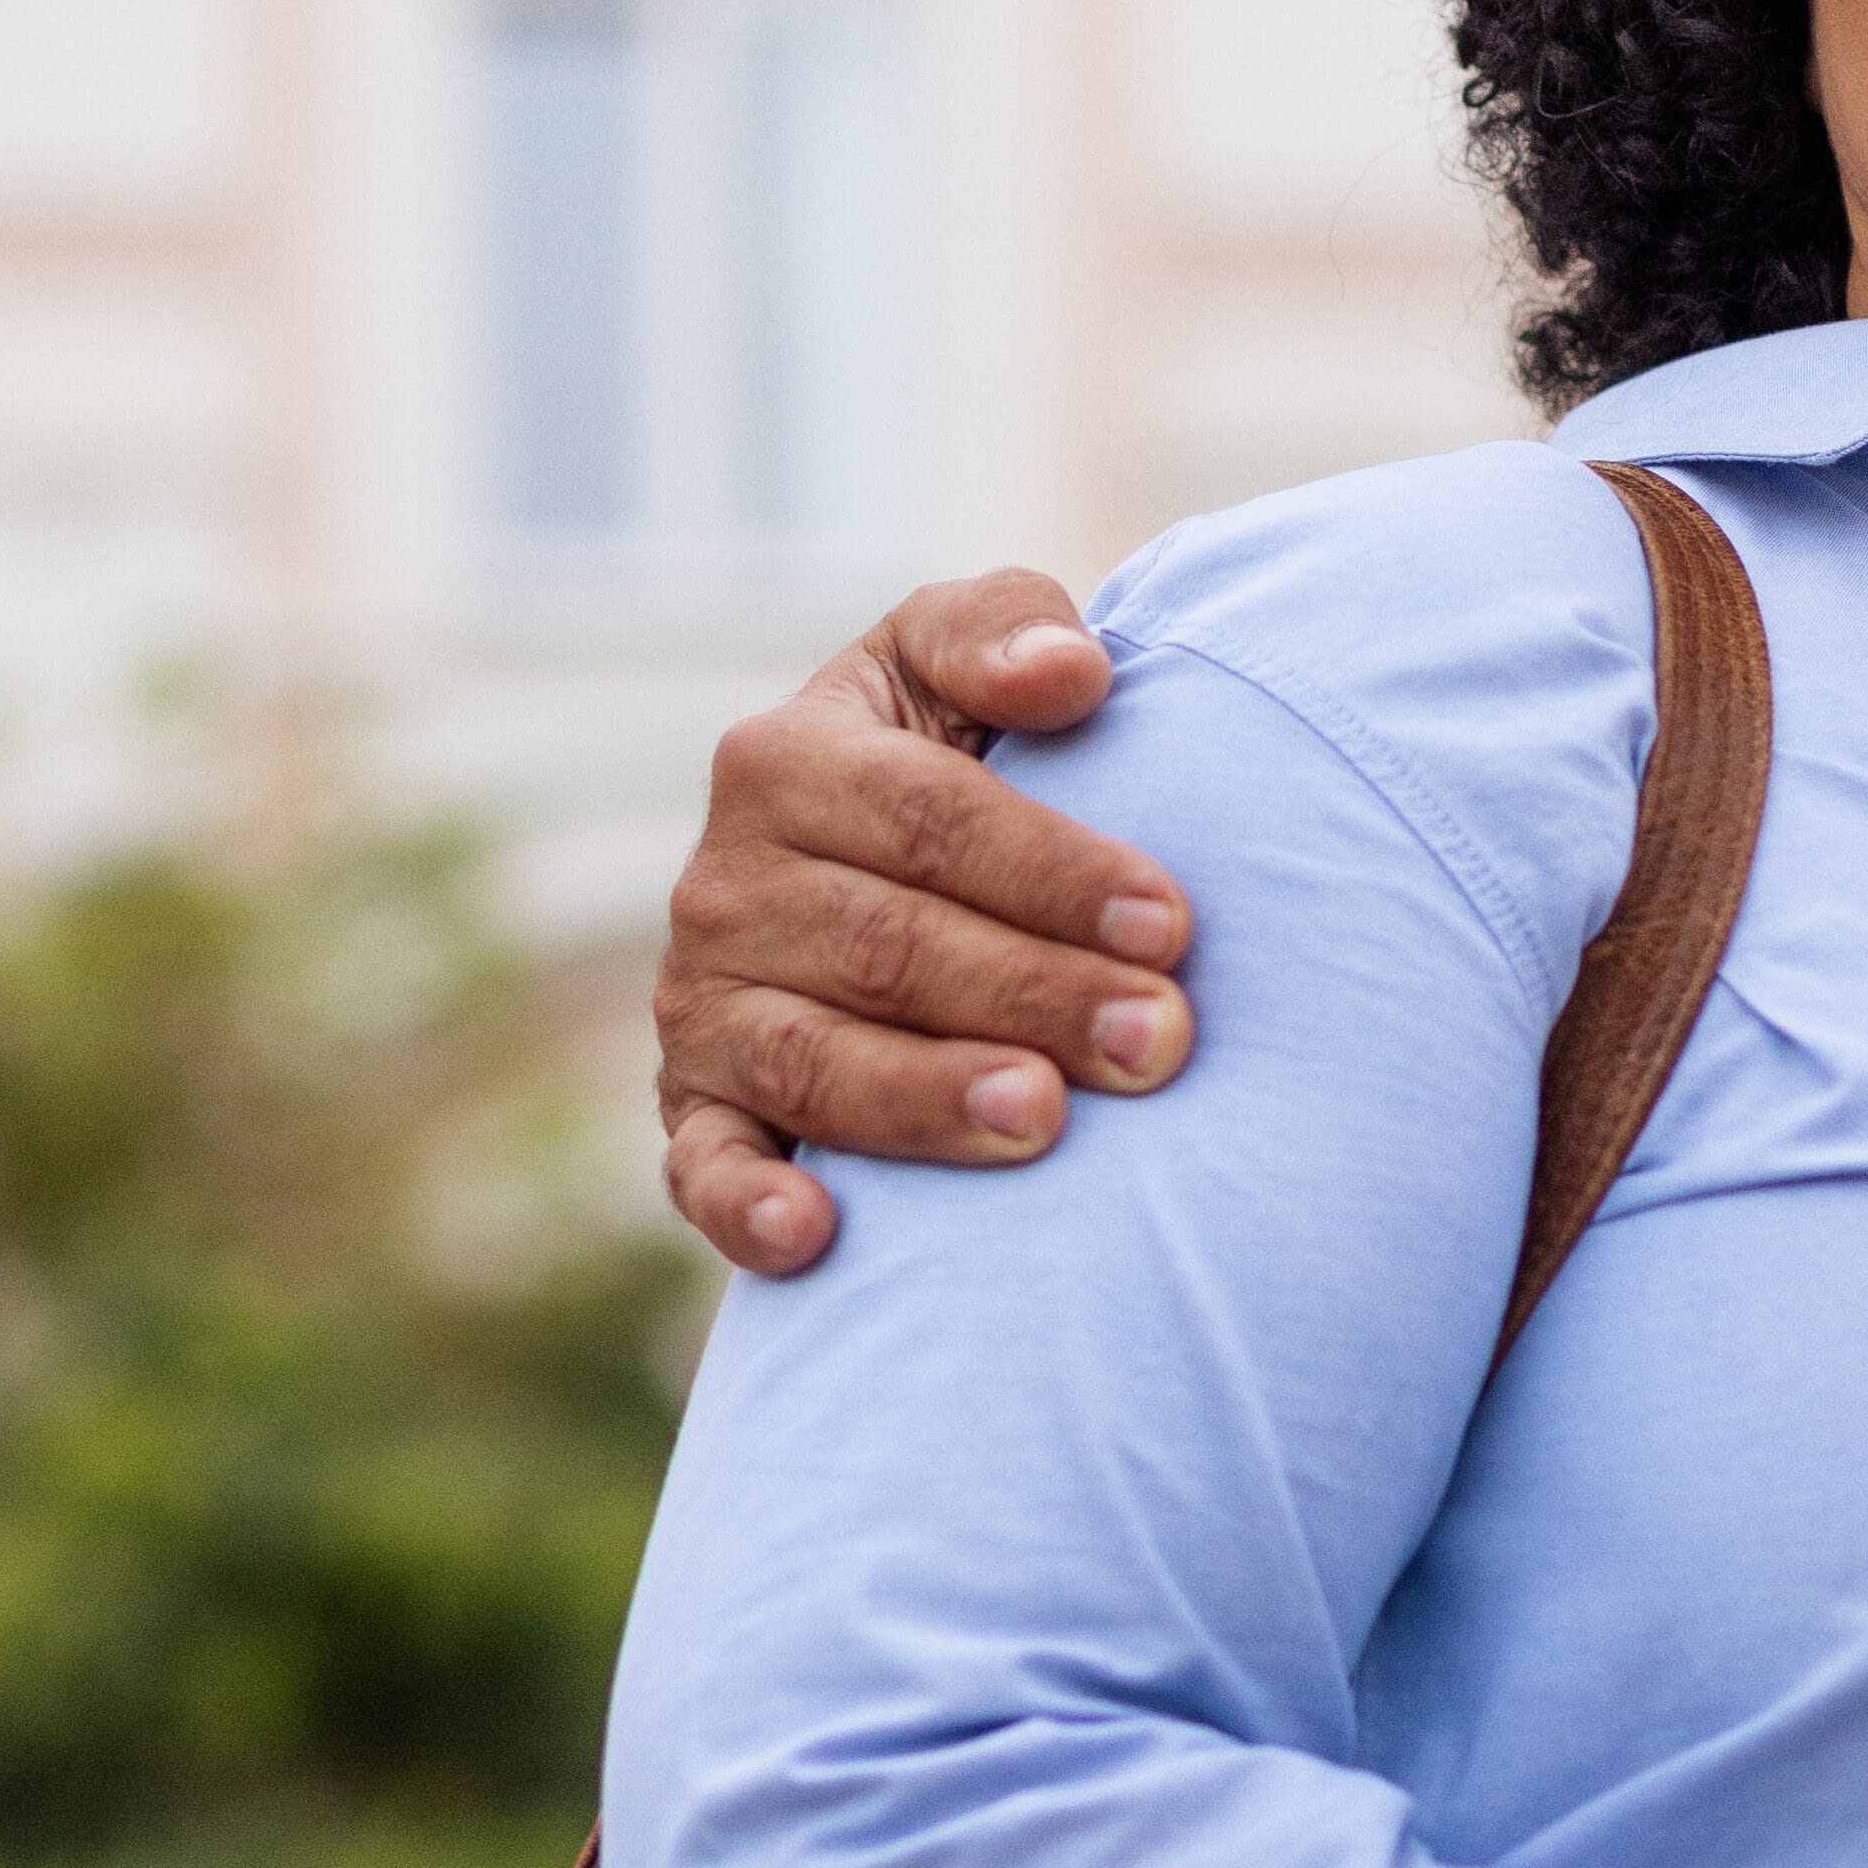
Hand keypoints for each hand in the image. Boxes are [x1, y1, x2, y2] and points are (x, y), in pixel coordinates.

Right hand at [654, 574, 1201, 1275]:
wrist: (875, 866)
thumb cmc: (954, 751)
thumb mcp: (962, 662)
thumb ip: (1004, 631)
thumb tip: (1070, 673)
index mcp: (785, 759)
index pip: (930, 820)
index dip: (1053, 871)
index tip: (1171, 922)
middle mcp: (725, 884)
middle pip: (890, 948)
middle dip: (1035, 996)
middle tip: (1159, 1041)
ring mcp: (703, 1003)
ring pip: (815, 1061)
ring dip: (928, 1101)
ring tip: (1043, 1122)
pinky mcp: (696, 1106)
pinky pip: (702, 1168)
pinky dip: (748, 1206)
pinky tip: (818, 1237)